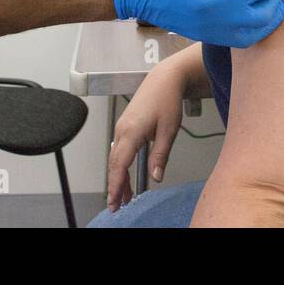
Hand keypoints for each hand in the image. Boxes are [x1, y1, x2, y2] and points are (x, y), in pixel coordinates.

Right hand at [106, 62, 186, 209]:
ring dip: (118, 177)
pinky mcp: (125, 125)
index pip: (120, 164)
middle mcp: (122, 130)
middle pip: (114, 164)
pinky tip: (126, 175)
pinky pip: (119, 150)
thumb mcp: (169, 130)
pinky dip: (120, 165)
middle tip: (116, 206)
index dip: (117, 185)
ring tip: (124, 196)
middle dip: (115, 186)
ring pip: (115, 158)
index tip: (115, 201)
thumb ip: (160, 155)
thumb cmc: (167, 101)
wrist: (164, 78)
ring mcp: (122, 127)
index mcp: (132, 131)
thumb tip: (155, 178)